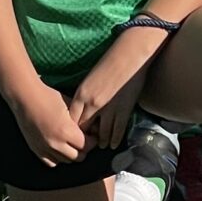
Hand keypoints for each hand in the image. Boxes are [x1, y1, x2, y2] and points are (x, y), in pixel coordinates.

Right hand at [10, 79, 89, 166]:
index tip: (93, 135)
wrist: (24, 97)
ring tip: (72, 143)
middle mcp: (55, 143)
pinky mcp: (35, 149)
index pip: (86, 145)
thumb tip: (94, 129)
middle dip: (84, 149)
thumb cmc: (48, 97)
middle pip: (78, 157)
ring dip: (72, 154)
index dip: (93, 141)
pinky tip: (60, 148)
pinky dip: (58, 158)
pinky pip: (51, 162)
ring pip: (65, 161)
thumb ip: (82, 120)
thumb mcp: (70, 106)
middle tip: (84, 140)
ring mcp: (44, 148)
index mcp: (66, 131)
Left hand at [68, 30, 159, 151]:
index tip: (74, 134)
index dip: (73, 129)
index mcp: (81, 94)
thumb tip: (82, 108)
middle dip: (85, 138)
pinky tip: (112, 145)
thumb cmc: (110, 61)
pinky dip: (114, 140)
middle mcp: (92, 104)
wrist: (130, 54)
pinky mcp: (123, 111)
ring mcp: (108, 109)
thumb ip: (84, 94)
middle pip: (84, 129)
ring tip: (101, 146)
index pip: (71, 120)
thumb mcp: (90, 78)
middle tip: (86, 144)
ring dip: (101, 141)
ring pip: (101, 133)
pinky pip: (117, 131)